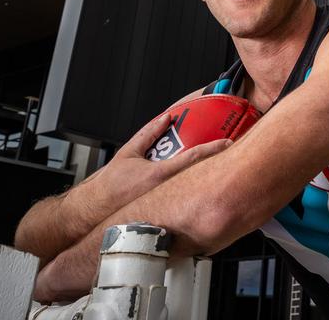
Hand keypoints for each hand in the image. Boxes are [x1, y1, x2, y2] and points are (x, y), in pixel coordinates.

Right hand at [89, 110, 231, 215]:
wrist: (97, 210)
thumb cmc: (111, 184)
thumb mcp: (129, 152)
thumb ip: (149, 133)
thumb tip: (166, 118)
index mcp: (159, 174)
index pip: (193, 158)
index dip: (213, 149)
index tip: (228, 142)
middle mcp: (167, 189)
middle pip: (199, 174)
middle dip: (217, 164)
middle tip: (231, 153)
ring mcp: (168, 202)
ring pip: (193, 186)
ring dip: (207, 176)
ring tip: (219, 166)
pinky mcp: (166, 210)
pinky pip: (184, 196)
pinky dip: (194, 188)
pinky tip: (199, 184)